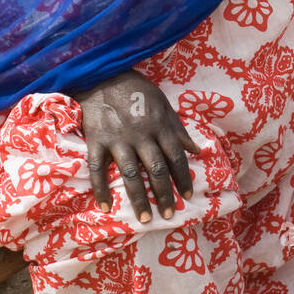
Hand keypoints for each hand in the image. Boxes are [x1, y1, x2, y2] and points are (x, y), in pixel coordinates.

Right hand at [71, 71, 200, 222]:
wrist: (102, 74)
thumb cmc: (136, 90)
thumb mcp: (163, 104)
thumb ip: (178, 128)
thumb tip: (196, 150)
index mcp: (159, 126)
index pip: (175, 157)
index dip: (182, 178)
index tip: (187, 195)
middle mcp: (141, 135)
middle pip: (155, 170)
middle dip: (164, 194)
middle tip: (169, 214)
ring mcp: (117, 139)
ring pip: (130, 175)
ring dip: (138, 199)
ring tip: (145, 218)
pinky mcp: (96, 141)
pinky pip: (98, 169)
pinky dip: (101, 190)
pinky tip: (105, 207)